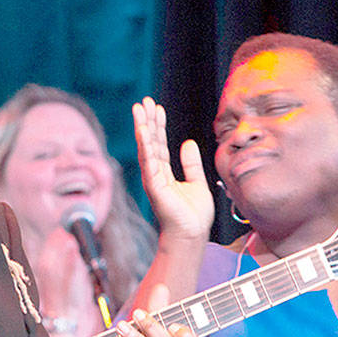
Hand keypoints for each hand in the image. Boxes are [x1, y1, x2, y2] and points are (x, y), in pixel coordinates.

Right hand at [133, 97, 214, 242]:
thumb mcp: (197, 182)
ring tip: (140, 109)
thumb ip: (191, 164)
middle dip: (147, 121)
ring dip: (143, 128)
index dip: (158, 125)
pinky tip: (144, 131)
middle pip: (150, 142)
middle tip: (144, 101)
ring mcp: (154, 180)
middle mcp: (156, 175)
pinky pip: (150, 163)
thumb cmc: (194, 216)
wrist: (192, 236)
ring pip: (147, 149)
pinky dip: (146, 146)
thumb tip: (187, 143)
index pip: (159, 144)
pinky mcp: (155, 187)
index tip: (156, 108)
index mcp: (165, 174)